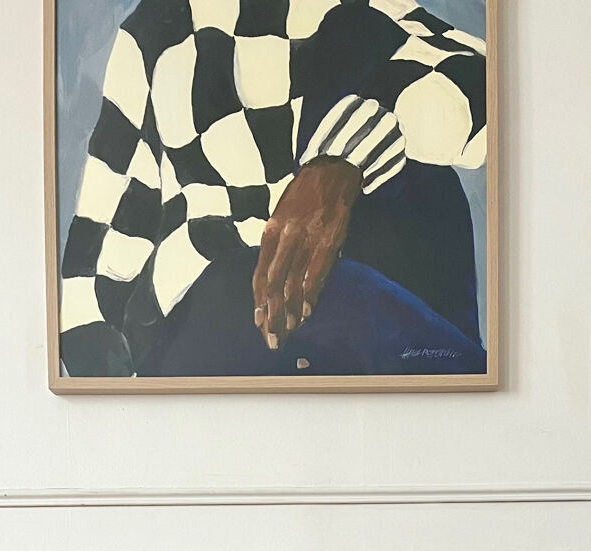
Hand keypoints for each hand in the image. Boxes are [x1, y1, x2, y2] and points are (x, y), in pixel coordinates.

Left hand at [252, 158, 361, 349]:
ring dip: (289, 314)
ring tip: (288, 334)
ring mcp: (306, 240)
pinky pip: (315, 275)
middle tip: (272, 340)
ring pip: (292, 285)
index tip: (258, 325)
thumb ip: (276, 247)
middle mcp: (284, 237)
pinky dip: (309, 297)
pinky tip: (305, 314)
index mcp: (270, 231)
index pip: (259, 275)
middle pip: (273, 286)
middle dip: (271, 317)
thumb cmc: (304, 196)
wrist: (332, 169)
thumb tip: (272, 283)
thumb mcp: (281, 217)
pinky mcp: (328, 241)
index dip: (258, 304)